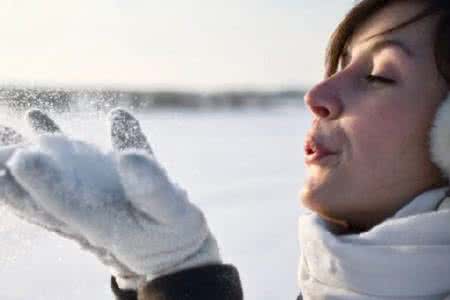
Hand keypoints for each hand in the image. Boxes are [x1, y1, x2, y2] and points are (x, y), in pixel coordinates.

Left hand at [0, 109, 220, 288]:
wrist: (172, 248)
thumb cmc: (176, 235)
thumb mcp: (174, 214)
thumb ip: (154, 189)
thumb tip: (128, 156)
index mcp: (103, 223)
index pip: (64, 204)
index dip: (41, 182)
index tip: (21, 157)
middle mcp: (85, 212)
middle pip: (38, 194)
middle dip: (11, 170)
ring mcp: (86, 201)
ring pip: (43, 179)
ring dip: (19, 156)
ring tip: (0, 130)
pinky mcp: (94, 190)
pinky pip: (63, 169)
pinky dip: (49, 147)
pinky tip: (38, 119)